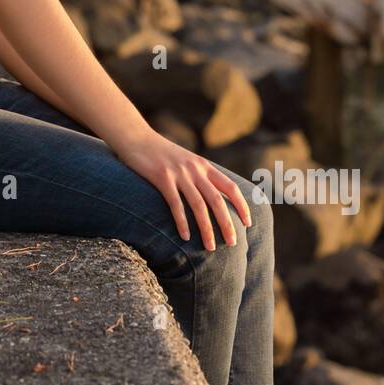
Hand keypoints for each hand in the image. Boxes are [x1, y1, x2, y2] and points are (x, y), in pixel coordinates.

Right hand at [115, 130, 252, 250]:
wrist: (136, 137)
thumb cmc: (160, 153)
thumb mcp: (186, 160)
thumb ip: (199, 175)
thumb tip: (212, 196)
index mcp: (204, 165)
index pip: (230, 187)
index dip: (241, 206)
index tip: (248, 223)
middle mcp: (195, 169)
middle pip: (217, 200)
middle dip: (227, 223)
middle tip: (233, 243)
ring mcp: (179, 174)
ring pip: (198, 205)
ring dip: (206, 229)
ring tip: (210, 247)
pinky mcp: (161, 178)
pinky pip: (175, 204)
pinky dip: (182, 222)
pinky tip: (185, 237)